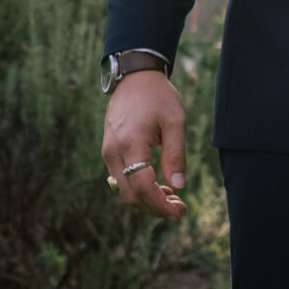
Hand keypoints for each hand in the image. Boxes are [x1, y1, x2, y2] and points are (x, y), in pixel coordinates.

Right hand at [102, 73, 188, 217]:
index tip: (180, 211)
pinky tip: (159, 185)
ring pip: (124, 191)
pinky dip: (138, 188)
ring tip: (172, 197)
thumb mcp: (175, 122)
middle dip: (155, 207)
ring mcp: (107, 152)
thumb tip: (179, 187)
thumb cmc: (158, 96)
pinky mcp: (108, 151)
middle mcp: (113, 151)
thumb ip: (176, 155)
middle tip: (180, 208)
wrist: (134, 77)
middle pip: (131, 195)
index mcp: (130, 143)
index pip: (142, 187)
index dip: (160, 205)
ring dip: (147, 200)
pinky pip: (121, 179)